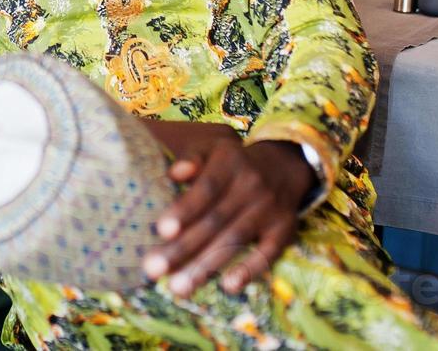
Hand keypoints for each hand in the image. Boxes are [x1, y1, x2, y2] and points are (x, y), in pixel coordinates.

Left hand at [142, 134, 316, 296]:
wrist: (283, 165)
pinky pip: (268, 252)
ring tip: (177, 288)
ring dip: (206, 266)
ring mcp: (269, 209)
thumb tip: (173, 174)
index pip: (206, 188)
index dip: (184, 209)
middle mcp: (251, 186)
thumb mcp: (212, 148)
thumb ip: (191, 158)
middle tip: (153, 269)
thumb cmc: (232, 162)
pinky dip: (249, 270)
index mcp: (229, 163)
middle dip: (183, 248)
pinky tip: (228, 286)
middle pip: (215, 220)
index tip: (161, 231)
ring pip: (235, 240)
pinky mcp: (284, 229)